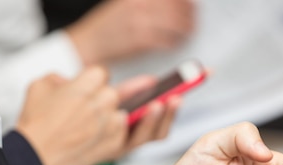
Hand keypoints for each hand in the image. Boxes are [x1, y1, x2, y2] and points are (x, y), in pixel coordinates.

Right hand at [15, 67, 177, 164]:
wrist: (36, 159)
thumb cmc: (36, 125)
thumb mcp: (39, 87)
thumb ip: (60, 79)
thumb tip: (70, 82)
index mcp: (86, 84)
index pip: (101, 76)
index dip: (97, 83)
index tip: (96, 89)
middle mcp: (104, 103)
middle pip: (129, 93)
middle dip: (137, 90)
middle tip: (154, 85)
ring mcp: (115, 125)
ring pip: (145, 112)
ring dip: (161, 106)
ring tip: (175, 97)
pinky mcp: (120, 146)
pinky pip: (147, 135)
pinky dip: (158, 124)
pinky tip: (167, 112)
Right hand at [66, 0, 195, 64]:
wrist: (89, 43)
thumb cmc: (109, 25)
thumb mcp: (126, 3)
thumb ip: (149, 2)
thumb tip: (175, 3)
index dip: (186, 1)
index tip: (191, 5)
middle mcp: (140, 3)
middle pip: (178, 5)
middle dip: (189, 14)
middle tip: (192, 21)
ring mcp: (140, 20)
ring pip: (176, 23)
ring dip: (185, 29)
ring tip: (186, 32)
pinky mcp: (140, 40)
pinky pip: (167, 40)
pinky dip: (173, 42)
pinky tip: (173, 43)